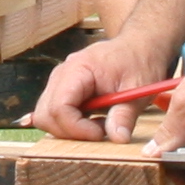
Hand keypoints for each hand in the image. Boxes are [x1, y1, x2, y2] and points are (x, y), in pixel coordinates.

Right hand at [26, 34, 174, 141]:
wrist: (137, 46)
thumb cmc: (138, 62)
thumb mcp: (138, 91)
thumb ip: (125, 115)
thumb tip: (118, 138)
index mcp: (78, 69)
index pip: (59, 106)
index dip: (76, 127)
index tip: (101, 134)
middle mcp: (62, 74)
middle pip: (46, 114)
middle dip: (70, 131)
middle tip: (100, 132)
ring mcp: (59, 81)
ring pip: (46, 115)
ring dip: (70, 129)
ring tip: (99, 124)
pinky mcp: (62, 89)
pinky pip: (53, 112)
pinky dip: (69, 124)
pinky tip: (92, 121)